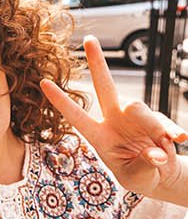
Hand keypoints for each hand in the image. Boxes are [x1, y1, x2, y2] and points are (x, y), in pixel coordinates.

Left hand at [40, 37, 186, 194]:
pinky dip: (172, 132)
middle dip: (97, 63)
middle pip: (105, 86)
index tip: (43, 83)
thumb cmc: (139, 177)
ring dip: (153, 130)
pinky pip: (164, 121)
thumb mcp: (136, 178)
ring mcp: (136, 117)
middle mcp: (116, 120)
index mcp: (101, 137)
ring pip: (140, 109)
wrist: (160, 176)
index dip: (61, 101)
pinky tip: (179, 140)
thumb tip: (155, 152)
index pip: (77, 117)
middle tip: (89, 40)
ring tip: (161, 153)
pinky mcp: (157, 118)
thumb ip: (144, 165)